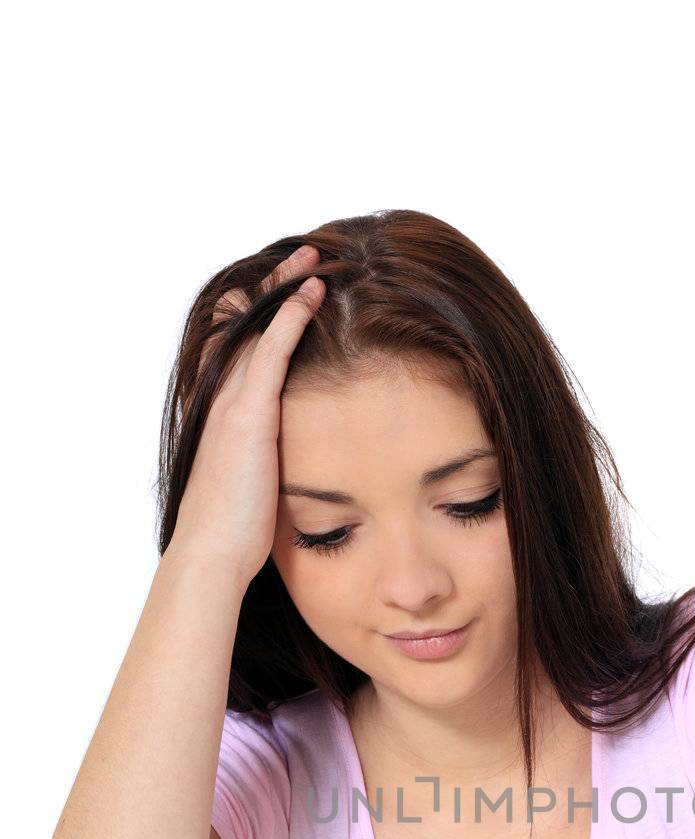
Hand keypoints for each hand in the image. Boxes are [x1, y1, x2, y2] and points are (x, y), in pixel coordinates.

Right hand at [167, 243, 325, 588]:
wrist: (212, 555)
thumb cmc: (234, 536)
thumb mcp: (251, 490)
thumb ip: (265, 468)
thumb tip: (282, 474)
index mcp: (221, 419)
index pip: (236, 353)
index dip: (257, 319)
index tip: (283, 295)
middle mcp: (220, 402)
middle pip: (242, 327)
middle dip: (270, 290)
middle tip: (299, 259)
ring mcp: (232, 405)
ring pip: (255, 328)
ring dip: (284, 289)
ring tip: (311, 258)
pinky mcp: (249, 415)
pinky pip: (271, 351)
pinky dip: (291, 316)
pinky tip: (313, 292)